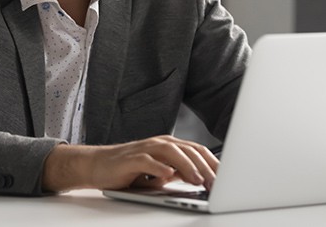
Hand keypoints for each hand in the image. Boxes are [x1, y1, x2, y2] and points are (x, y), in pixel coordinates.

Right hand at [42, 135, 218, 192]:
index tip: (227, 177)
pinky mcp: (132, 158)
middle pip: (189, 150)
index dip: (213, 162)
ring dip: (188, 166)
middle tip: (217, 183)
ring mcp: (146, 148)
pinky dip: (160, 168)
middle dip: (205, 167)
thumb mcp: (160, 172)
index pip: (198, 150)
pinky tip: (169, 175)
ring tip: (199, 180)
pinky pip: (149, 161)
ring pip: (173, 152)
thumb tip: (203, 181)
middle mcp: (161, 143)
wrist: (98, 165)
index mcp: (170, 145)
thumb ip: (179, 173)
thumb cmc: (130, 170)